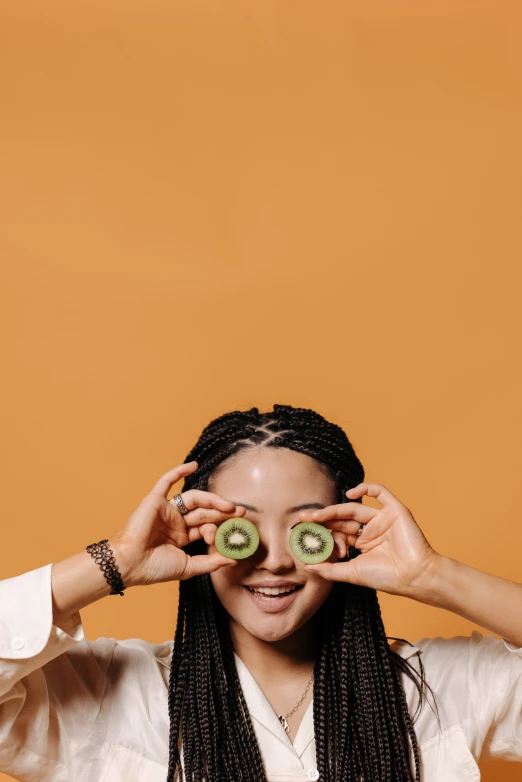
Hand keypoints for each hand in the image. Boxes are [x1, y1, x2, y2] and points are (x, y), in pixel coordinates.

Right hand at [108, 462, 245, 586]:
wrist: (129, 564)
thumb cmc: (154, 568)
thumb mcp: (188, 567)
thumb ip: (211, 562)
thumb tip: (233, 559)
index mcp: (181, 537)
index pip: (205, 527)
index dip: (219, 530)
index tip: (233, 536)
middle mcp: (175, 522)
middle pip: (204, 512)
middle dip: (223, 511)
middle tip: (242, 512)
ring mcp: (166, 510)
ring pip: (193, 499)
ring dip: (212, 499)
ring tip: (228, 505)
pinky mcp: (155, 501)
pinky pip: (166, 482)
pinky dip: (179, 472)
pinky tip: (194, 465)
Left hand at [299, 483, 439, 596]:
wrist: (414, 576)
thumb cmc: (387, 577)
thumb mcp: (352, 573)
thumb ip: (330, 569)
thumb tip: (307, 566)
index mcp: (363, 543)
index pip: (338, 533)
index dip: (322, 532)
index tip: (304, 534)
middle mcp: (371, 529)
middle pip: (343, 519)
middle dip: (322, 518)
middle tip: (302, 518)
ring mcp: (383, 519)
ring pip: (354, 508)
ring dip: (334, 509)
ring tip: (315, 514)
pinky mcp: (395, 510)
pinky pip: (381, 492)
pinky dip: (366, 489)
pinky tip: (350, 494)